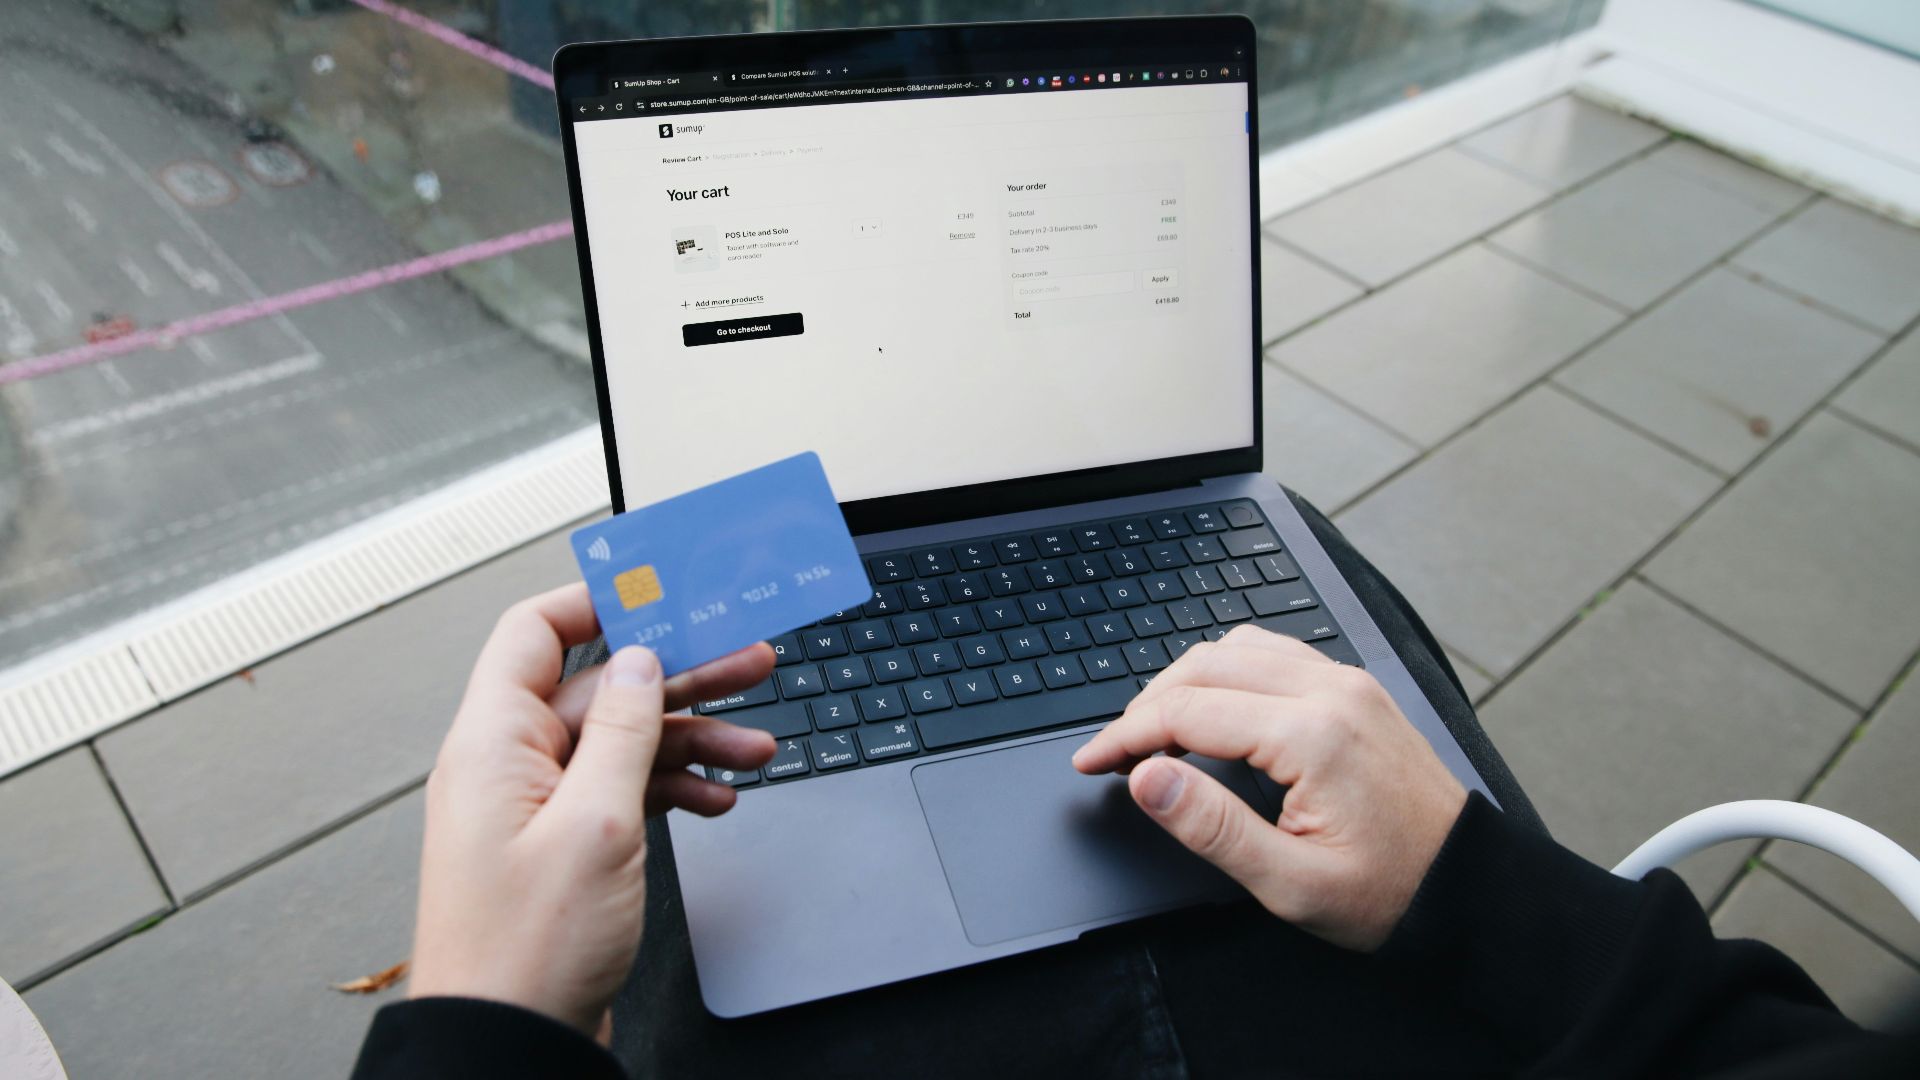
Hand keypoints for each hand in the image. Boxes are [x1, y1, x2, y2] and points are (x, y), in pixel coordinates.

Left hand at [408, 584, 775, 1038]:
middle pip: (601, 689)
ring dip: (692, 739)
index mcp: (492, 743)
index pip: (537, 633)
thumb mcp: (595, 823)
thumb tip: (640, 662)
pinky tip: (718, 797)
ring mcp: (537, 809)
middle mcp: (508, 767)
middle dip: (680, 674)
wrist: (510, 1045)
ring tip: (757, 743)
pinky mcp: (564, 847)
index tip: (665, 589)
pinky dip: (674, 788)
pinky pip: (624, 792)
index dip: (600, 602)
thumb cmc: (525, 951)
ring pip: (624, 743)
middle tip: (750, 659)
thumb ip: (622, 731)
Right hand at [1072, 625, 1464, 950]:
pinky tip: (1213, 708)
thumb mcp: (1291, 883)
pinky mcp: (1355, 688)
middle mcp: (1330, 691)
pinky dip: (1227, 671)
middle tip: (1115, 753)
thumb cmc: (1390, 892)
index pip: (1187, 712)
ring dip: (1185, 682)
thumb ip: (1211, 826)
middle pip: (1204, 667)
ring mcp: (1346, 682)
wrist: (1468, 887)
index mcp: (1312, 736)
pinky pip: (1274, 653)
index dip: (1124, 736)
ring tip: (1156, 733)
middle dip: (1146, 706)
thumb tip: (1147, 778)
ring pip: (1236, 648)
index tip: (1091, 762)